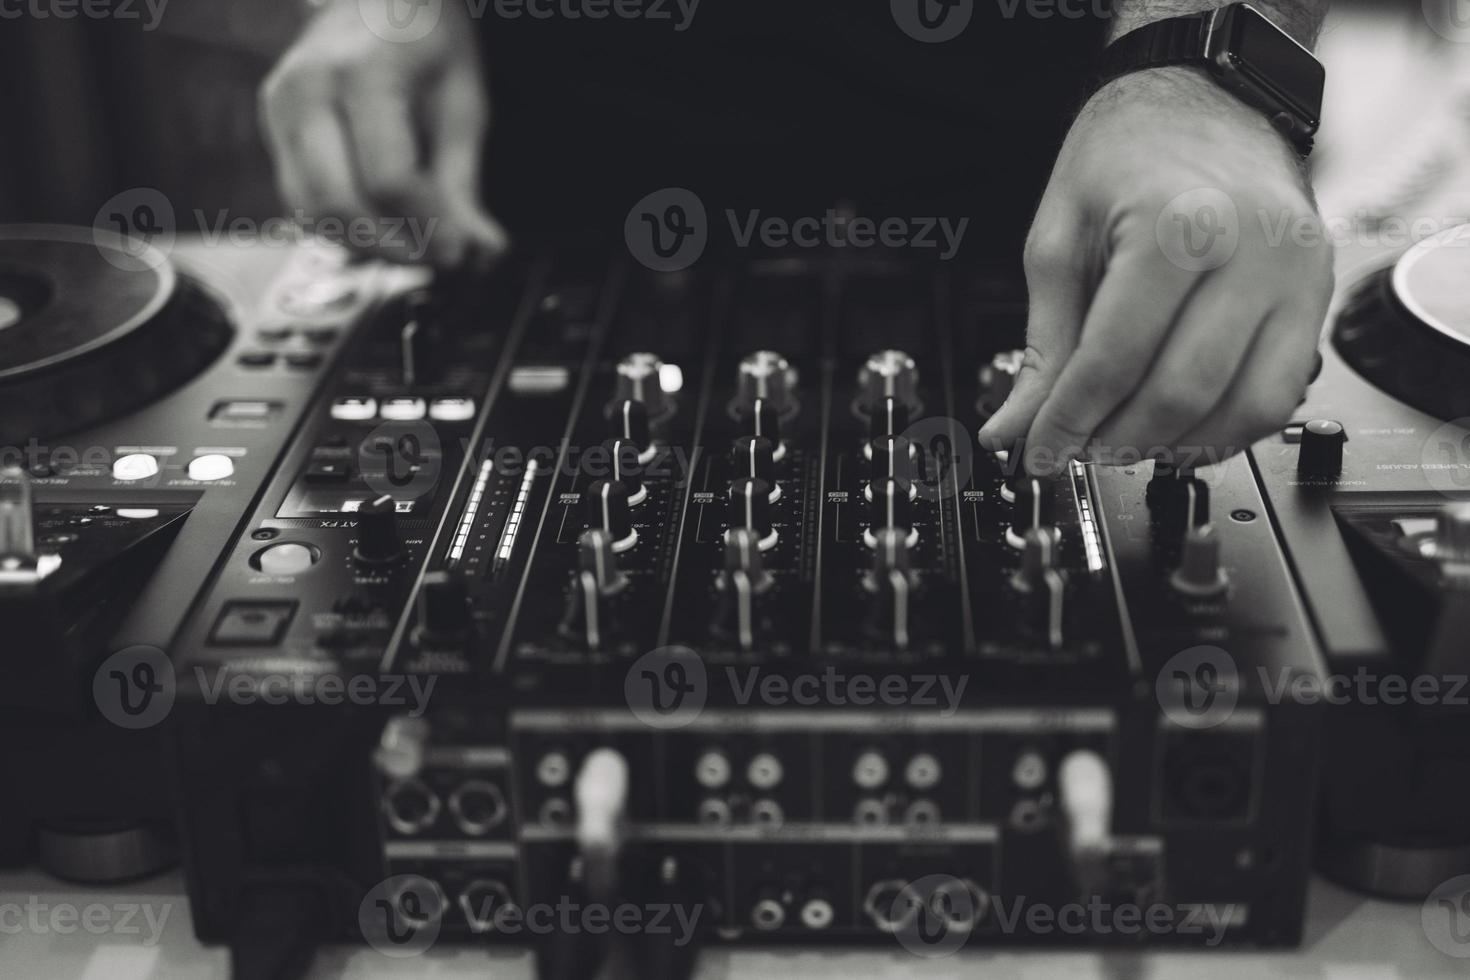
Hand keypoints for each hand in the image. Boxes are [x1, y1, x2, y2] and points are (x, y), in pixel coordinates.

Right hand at [258, 0, 505, 265]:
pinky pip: (299, 196)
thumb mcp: (462, 103)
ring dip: (364, 244)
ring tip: (412, 244)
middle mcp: (308, 88)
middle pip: (338, 204)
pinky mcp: (273, 120)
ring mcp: (281, 104)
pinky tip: (380, 224)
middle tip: (435, 258)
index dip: (428, 227)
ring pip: (309, 210)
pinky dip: (340, 225)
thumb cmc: (426, 39)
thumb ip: (463, 183)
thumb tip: (479, 251)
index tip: (460, 251)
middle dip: (392, 246)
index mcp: (363, 74)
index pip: (389, 179)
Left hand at [978, 67, 1333, 476]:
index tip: (1038, 452)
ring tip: (1121, 442)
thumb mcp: (1059, 239)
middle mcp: (1251, 250)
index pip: (1114, 361)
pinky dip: (1225, 430)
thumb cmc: (1126, 154)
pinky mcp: (1315, 293)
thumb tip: (1015, 428)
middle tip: (1077, 450)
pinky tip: (1178, 428)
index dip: (1068, 422)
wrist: (1202, 97)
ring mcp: (1295, 274)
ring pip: (1243, 409)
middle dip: (1116, 441)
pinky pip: (1278, 395)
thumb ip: (1043, 345)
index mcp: (1177, 226)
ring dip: (1174, 446)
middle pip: (1180, 394)